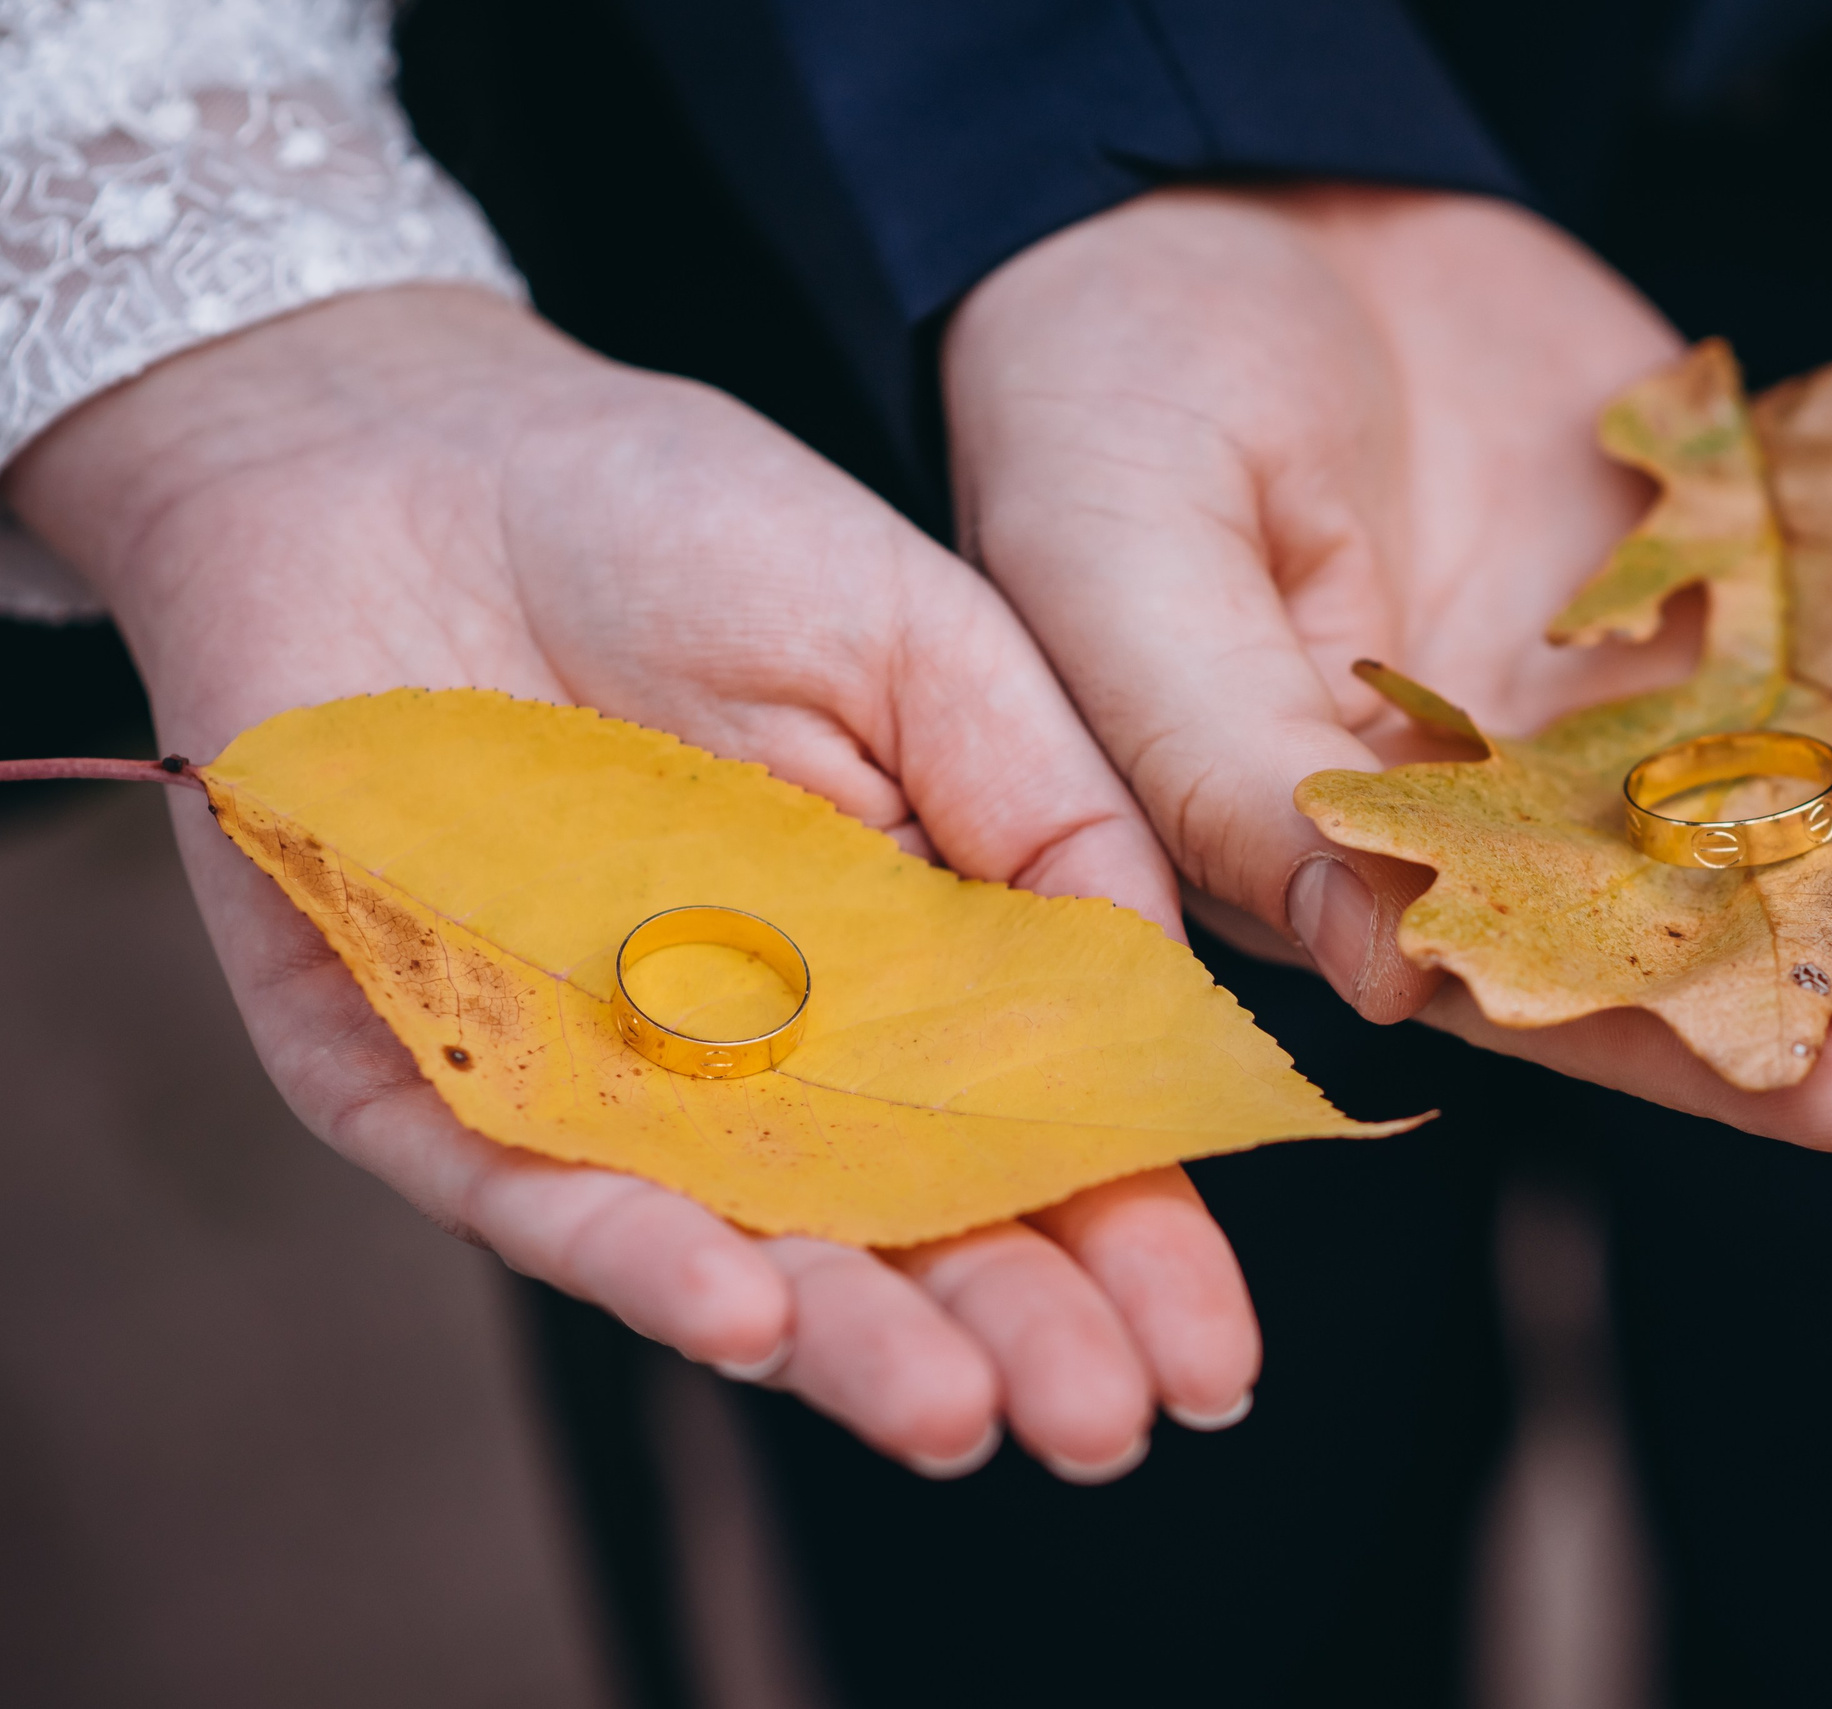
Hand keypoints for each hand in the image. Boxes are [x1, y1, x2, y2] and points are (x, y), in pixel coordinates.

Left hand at [4, 285, 1255, 1478]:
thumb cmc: (682, 518)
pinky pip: (521, 1188)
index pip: (1028, 1132)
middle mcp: (755, 1050)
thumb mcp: (924, 641)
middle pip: (897, 1226)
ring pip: (729, 1249)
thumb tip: (1160, 1015)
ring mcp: (590, 1075)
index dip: (1127, 1239)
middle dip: (1009, 1330)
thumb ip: (1049, 815)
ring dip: (843, 1340)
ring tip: (957, 1417)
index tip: (1211, 1358)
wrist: (401, 444)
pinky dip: (626, 1251)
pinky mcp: (413, 1071)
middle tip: (1107, 1425)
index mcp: (897, 958)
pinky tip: (744, 1309)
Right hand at [944, 185, 1831, 1156]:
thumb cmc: (1098, 408)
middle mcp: (1539, 806)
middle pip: (1770, 931)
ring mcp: (1649, 685)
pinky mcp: (1730, 562)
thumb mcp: (1121, 592)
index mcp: (1388, 864)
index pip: (1580, 1000)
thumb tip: (1392, 991)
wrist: (1188, 202)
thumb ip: (1236, 784)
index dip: (1741, 1061)